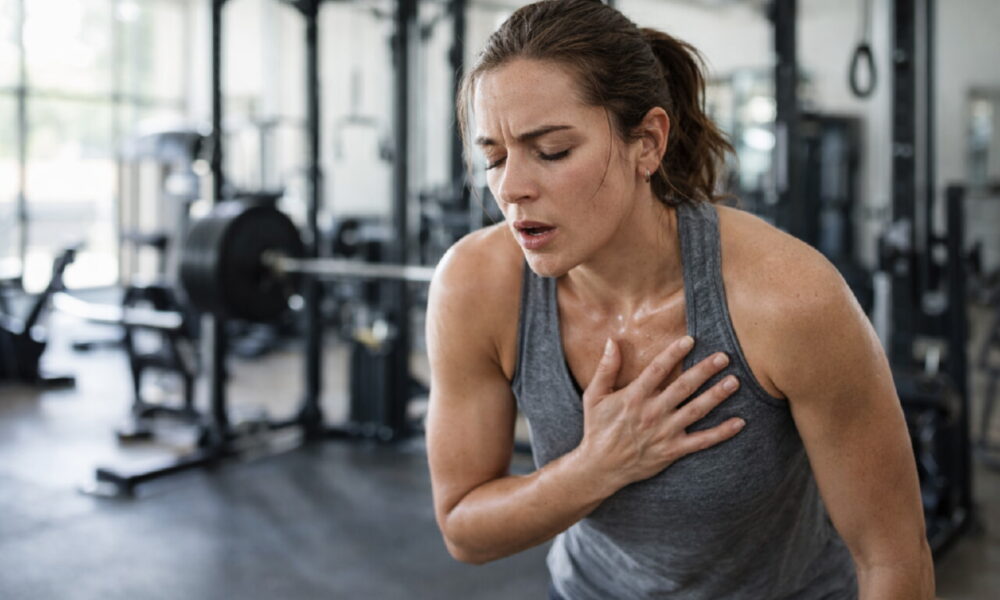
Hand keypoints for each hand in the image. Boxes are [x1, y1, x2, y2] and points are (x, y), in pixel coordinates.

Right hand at [577, 336, 743, 492]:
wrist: (600, 467)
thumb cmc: (598, 428)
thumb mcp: (594, 396)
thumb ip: (605, 369)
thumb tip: (611, 341)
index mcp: (634, 397)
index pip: (658, 369)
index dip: (674, 353)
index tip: (691, 340)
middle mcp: (652, 412)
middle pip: (683, 386)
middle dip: (705, 370)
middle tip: (724, 356)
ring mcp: (665, 432)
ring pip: (696, 410)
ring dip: (717, 395)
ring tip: (734, 382)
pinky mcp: (673, 450)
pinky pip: (702, 441)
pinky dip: (722, 432)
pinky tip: (739, 422)